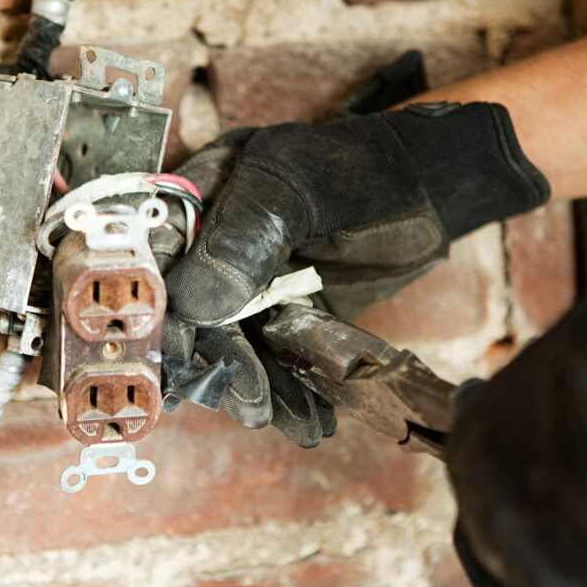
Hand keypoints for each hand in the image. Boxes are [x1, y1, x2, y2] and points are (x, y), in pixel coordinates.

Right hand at [162, 102, 546, 445]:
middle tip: (249, 401)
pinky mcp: (290, 313)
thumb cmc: (361, 167)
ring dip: (256, 387)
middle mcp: (215, 246)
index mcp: (200, 199)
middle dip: (220, 362)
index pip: (154, 264)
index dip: (157, 315)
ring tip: (287, 419)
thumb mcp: (294, 187)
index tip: (174, 362)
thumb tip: (190, 307)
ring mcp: (253, 284)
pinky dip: (290, 389)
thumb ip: (241, 238)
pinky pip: (277, 356)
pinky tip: (310, 418)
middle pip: (192, 317)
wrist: (431, 185)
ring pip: (235, 345)